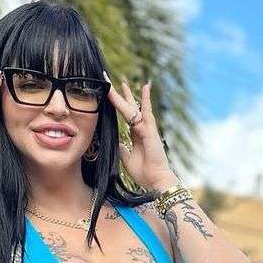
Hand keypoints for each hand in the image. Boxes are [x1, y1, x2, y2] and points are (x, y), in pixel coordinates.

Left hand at [105, 72, 176, 190]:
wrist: (154, 180)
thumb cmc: (144, 173)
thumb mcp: (126, 159)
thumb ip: (122, 148)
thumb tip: (116, 142)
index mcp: (135, 135)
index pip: (124, 116)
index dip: (116, 106)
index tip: (108, 94)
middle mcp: (140, 129)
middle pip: (129, 108)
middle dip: (120, 95)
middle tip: (110, 82)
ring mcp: (146, 128)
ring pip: (133, 108)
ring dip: (127, 95)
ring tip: (122, 81)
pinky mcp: (150, 130)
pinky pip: (146, 112)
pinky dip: (146, 99)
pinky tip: (145, 87)